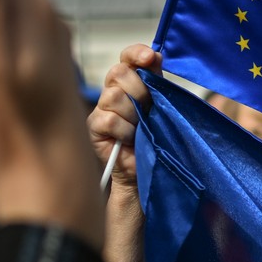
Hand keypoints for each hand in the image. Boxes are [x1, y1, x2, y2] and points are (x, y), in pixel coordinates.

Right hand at [88, 43, 162, 261]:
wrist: (144, 207)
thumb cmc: (161, 169)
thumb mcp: (169, 128)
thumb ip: (164, 97)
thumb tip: (163, 61)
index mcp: (134, 97)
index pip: (128, 61)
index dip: (137, 54)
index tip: (153, 56)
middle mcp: (113, 105)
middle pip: (119, 74)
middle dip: (138, 87)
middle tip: (149, 109)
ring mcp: (100, 121)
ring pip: (112, 96)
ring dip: (132, 114)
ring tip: (138, 136)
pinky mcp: (92, 138)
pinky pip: (104, 120)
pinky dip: (120, 130)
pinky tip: (126, 146)